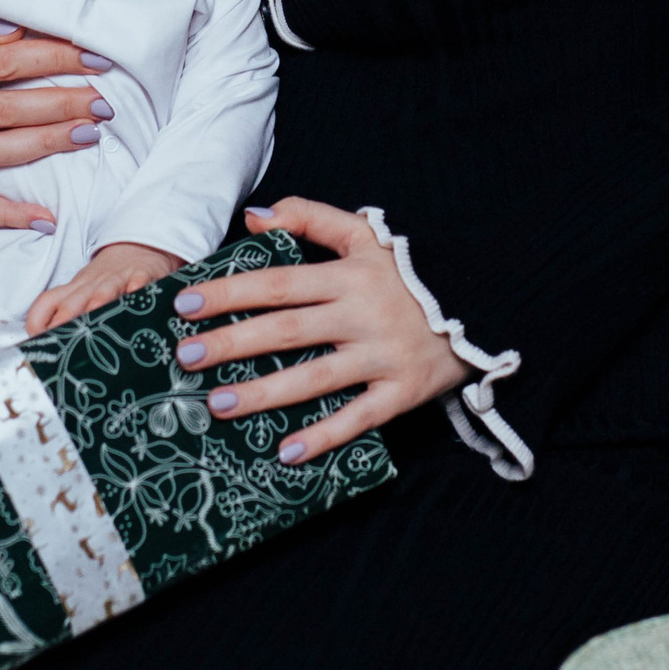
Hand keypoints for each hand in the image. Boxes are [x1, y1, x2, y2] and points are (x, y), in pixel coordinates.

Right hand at [0, 0, 113, 234]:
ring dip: (44, 145)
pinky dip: (3, 213)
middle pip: (4, 109)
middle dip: (60, 103)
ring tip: (87, 135)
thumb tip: (12, 34)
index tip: (93, 57)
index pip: (1, 62)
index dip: (51, 57)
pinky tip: (43, 216)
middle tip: (103, 101)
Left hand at [25, 242, 180, 338]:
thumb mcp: (83, 294)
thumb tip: (48, 348)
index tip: (38, 343)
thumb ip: (68, 316)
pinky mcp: (141, 274)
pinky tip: (136, 295)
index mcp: (73, 291)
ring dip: (97, 303)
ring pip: (103, 292)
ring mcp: (115, 280)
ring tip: (94, 316)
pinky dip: (137, 289)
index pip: (46, 303)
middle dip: (63, 319)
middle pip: (71, 302)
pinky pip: (138, 281)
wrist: (136, 247)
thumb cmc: (106, 280)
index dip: (37, 321)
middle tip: (59, 340)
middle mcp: (90, 287)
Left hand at [172, 198, 470, 463]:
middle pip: (288, 329)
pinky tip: (286, 452)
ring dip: (266, 393)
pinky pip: (360, 417)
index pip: (279, 283)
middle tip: (186, 356)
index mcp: (349, 276)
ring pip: (316, 377)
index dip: (231, 291)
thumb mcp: (366, 235)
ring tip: (218, 405)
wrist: (483, 304)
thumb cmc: (409, 273)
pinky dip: (325, 436)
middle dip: (233, 342)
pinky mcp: (402, 391)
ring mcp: (382, 356)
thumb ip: (310, 217)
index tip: (185, 302)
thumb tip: (254, 218)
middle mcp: (363, 315)